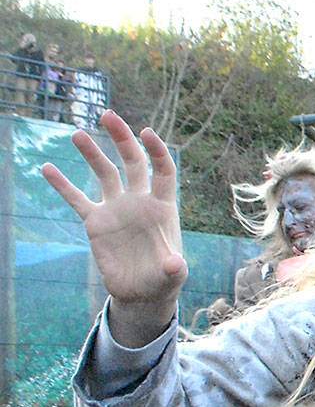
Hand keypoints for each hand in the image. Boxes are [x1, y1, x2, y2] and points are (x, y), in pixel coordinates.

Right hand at [40, 110, 185, 345]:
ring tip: (78, 134)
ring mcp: (116, 209)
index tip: (146, 132)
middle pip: (132, 162)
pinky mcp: (96, 222)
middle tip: (108, 115)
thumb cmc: (163, 279)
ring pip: (104, 173)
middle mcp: (139, 201)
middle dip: (122, 138)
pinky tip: (48, 167)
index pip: (162, 171)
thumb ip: (174, 268)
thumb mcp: (172, 275)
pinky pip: (76, 199)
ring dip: (92, 153)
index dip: (156, 151)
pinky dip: (63, 184)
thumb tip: (174, 264)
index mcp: (162, 207)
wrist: (142, 291)